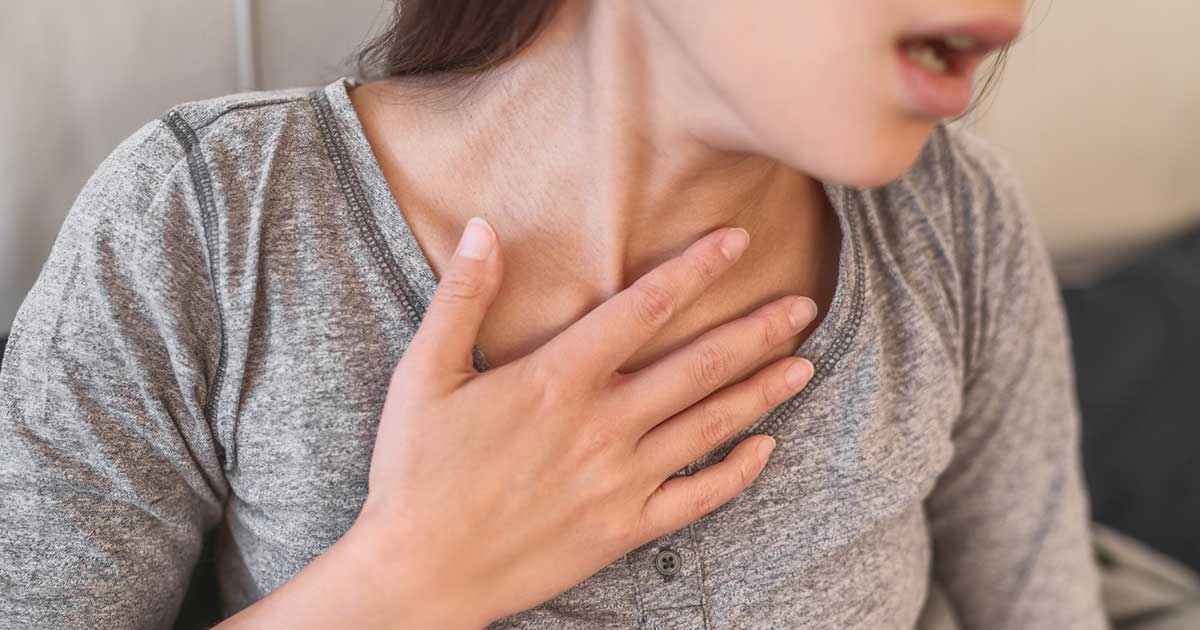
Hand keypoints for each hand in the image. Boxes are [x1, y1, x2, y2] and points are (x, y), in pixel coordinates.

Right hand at [353, 216, 817, 626]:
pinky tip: (766, 449)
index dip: (696, 270)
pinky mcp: (624, 528)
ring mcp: (620, 480)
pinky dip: (736, 472)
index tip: (737, 241)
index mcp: (556, 380)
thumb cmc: (416, 471)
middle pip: (696, 366)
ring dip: (761, 392)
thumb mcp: (424, 374)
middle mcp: (602, 425)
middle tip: (804, 305)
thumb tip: (484, 227)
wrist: (420, 574)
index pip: (644, 308)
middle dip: (754, 330)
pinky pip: (697, 497)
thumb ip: (463, 298)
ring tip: (804, 364)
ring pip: (708, 425)